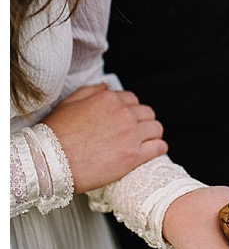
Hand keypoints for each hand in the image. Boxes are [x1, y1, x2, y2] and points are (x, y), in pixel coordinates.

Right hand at [42, 83, 166, 192]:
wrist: (48, 161)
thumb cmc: (54, 135)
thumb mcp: (68, 104)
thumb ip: (90, 92)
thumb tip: (106, 87)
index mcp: (109, 99)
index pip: (132, 100)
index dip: (129, 111)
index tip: (124, 120)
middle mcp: (124, 114)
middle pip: (147, 113)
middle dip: (142, 121)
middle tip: (134, 133)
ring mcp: (131, 134)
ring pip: (156, 128)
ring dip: (152, 134)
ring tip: (144, 142)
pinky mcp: (134, 155)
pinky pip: (159, 147)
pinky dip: (158, 148)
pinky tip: (152, 151)